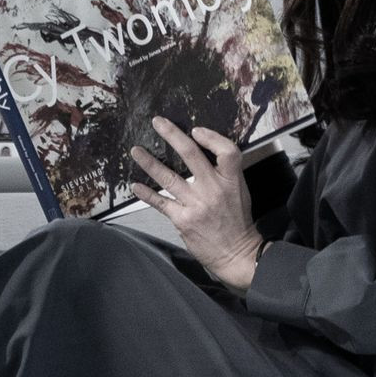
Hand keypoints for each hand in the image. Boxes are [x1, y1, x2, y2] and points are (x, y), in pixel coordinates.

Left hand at [126, 119, 262, 288]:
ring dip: (149, 163)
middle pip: (191, 156)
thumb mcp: (240, 191)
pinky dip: (147, 194)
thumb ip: (224, 173)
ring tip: (135, 151)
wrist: (235, 253)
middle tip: (157, 122)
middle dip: (172, 135)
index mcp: (232, 181)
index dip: (211, 137)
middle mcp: (214, 190)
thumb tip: (204, 152)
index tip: (195, 130)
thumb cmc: (237, 221)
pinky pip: (161, 203)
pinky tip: (136, 186)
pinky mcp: (183, 220)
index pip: (226, 150)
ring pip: (169, 178)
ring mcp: (196, 205)